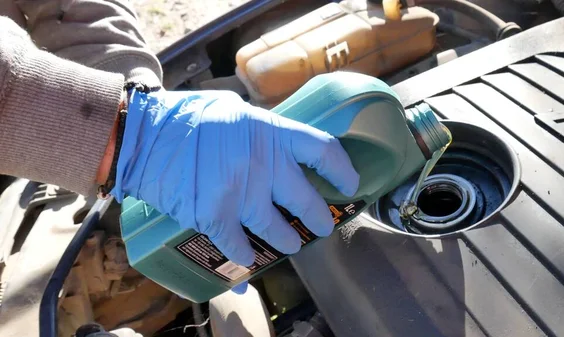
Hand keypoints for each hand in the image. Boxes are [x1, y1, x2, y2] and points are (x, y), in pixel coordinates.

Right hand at [111, 89, 358, 265]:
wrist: (142, 133)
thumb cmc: (185, 118)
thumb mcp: (233, 111)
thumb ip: (260, 132)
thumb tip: (279, 151)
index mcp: (270, 131)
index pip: (322, 150)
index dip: (342, 170)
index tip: (349, 184)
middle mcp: (263, 163)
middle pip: (307, 200)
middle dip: (319, 219)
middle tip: (321, 226)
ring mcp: (240, 192)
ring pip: (278, 230)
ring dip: (286, 242)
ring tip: (289, 244)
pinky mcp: (215, 215)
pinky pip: (239, 246)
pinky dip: (243, 257)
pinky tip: (246, 260)